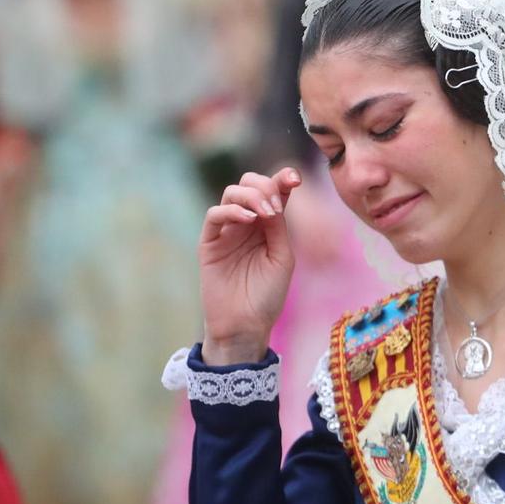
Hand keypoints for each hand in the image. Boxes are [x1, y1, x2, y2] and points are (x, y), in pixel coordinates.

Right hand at [198, 167, 301, 364]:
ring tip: (266, 214)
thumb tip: (273, 199)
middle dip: (264, 186)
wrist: (246, 325)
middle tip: (276, 206)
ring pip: (231, 193)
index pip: (273, 190)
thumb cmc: (267, 295)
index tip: (295, 178)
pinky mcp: (209, 243)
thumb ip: (278, 227)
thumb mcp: (282, 257)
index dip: (282, 178)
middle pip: (249, 183)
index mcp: (268, 224)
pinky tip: (249, 221)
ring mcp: (227, 231)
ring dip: (251, 196)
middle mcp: (246, 222)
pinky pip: (214, 215)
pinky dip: (231, 211)